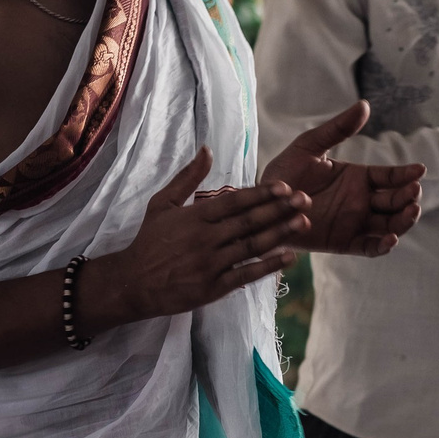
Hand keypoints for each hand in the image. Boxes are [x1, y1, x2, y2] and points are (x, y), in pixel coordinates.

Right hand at [89, 148, 308, 327]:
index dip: (261, 193)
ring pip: (251, 246)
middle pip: (249, 222)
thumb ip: (187, 177)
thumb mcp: (162, 203)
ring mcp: (210, 264)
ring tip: (304, 222)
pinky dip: (268, 266)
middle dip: (279, 210)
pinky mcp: (213, 288)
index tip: (285, 186)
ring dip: (280, 234)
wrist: (132, 283)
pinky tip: (289, 256)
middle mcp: (205, 239)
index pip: (234, 201)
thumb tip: (207, 149)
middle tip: (306, 199)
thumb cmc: (149, 241)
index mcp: (195, 217)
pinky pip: (246, 275)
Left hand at [260, 102, 422, 256]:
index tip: (419, 170)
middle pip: (395, 202)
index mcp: (358, 178)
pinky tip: (391, 238)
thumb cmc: (284, 173)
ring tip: (410, 212)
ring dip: (403, 221)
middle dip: (408, 198)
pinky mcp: (343, 243)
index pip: (390, 177)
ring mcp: (354, 223)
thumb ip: (337, 129)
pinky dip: (382, 246)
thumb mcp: (310, 146)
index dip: (406, 174)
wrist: (262, 204)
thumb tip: (364, 105)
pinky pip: (368, 247)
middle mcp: (361, 201)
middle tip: (414, 192)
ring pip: (389, 225)